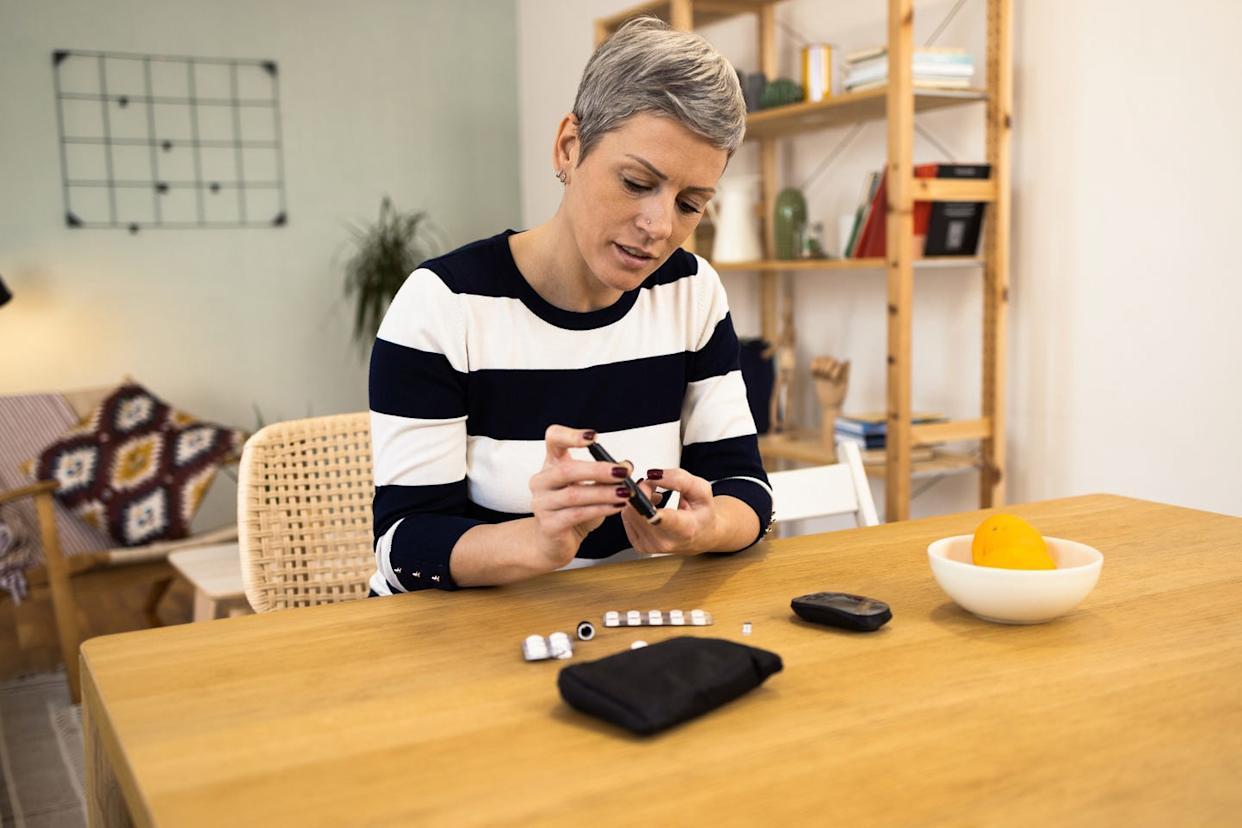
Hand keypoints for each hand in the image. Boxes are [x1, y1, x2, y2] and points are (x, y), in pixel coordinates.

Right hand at [528, 425, 632, 569]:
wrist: (555, 541)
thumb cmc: (573, 510)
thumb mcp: (592, 488)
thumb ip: (607, 476)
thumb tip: (626, 465)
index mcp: (551, 464)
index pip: (554, 439)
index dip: (571, 435)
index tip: (593, 437)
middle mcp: (542, 481)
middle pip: (566, 470)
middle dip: (598, 470)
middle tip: (622, 472)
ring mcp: (542, 503)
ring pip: (574, 495)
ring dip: (604, 493)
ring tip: (625, 493)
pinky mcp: (548, 524)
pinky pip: (576, 514)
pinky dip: (600, 510)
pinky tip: (616, 507)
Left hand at [620, 467, 720, 555]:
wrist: (702, 536)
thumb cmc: (702, 514)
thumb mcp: (701, 490)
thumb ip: (679, 479)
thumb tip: (654, 475)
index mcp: (685, 529)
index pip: (665, 521)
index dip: (652, 512)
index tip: (649, 507)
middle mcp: (666, 541)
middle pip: (639, 509)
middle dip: (644, 489)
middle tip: (656, 484)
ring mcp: (651, 546)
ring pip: (629, 512)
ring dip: (638, 498)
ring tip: (656, 497)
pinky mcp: (640, 546)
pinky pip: (627, 519)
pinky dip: (635, 508)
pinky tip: (650, 507)